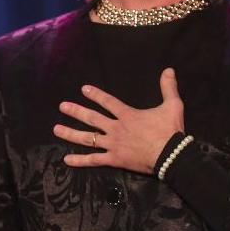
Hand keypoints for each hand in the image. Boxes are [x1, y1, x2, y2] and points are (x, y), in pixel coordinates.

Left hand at [53, 67, 183, 173]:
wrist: (170, 155)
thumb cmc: (170, 130)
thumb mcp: (173, 105)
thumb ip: (168, 87)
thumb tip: (169, 69)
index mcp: (128, 115)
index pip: (108, 102)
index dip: (96, 95)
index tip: (83, 89)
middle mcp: (116, 128)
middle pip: (92, 118)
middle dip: (76, 111)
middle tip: (62, 106)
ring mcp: (113, 144)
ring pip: (88, 138)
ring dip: (70, 133)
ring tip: (56, 129)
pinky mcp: (114, 159)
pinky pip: (94, 160)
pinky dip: (80, 160)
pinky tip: (67, 159)